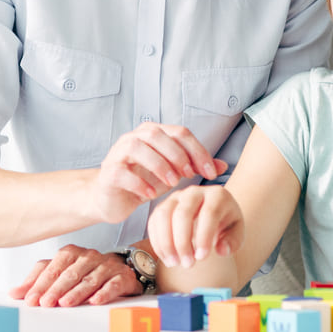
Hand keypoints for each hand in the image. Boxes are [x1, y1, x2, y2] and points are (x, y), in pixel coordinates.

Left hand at [9, 246, 139, 306]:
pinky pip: (112, 284)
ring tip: (65, 303)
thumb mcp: (60, 274)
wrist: (121, 269)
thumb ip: (38, 282)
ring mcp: (106, 266)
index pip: (53, 267)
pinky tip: (95, 301)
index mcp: (71, 253)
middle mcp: (88, 257)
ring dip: (77, 292)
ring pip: (90, 279)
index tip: (31, 299)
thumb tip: (14, 293)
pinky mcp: (121, 277)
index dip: (41, 284)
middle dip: (56, 289)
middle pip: (70, 273)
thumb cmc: (85, 272)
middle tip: (45, 303)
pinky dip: (103, 292)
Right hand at [90, 122, 227, 223]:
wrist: (113, 198)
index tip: (212, 173)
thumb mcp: (174, 174)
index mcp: (154, 133)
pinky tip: (152, 194)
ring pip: (138, 147)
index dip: (198, 151)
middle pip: (158, 135)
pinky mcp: (109, 171)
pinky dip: (140, 182)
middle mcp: (135, 137)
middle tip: (190, 175)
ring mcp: (119, 152)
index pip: (180, 133)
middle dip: (178, 155)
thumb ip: (196, 167)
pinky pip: (122, 171)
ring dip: (159, 164)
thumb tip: (223, 165)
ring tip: (173, 183)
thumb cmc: (144, 182)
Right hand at [148, 185, 243, 268]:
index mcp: (217, 195)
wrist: (214, 214)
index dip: (204, 236)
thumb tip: (221, 250)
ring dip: (166, 242)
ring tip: (174, 263)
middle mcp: (194, 192)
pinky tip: (166, 257)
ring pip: (164, 215)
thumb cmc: (226, 223)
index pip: (209, 213)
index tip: (201, 258)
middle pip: (183, 213)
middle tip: (188, 264)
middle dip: (182, 242)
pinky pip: (154, 221)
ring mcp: (176, 197)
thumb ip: (233, 242)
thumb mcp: (237, 232)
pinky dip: (157, 241)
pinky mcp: (163, 206)